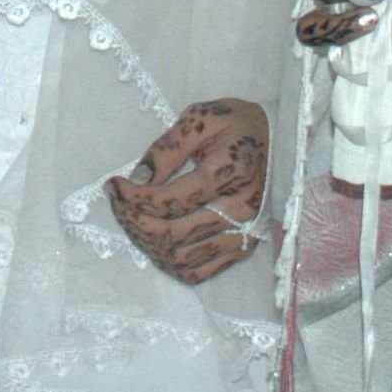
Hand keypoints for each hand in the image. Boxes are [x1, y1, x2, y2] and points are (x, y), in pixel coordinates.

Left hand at [106, 98, 269, 284]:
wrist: (277, 140)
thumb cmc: (235, 124)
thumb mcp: (200, 118)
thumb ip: (168, 147)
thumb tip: (139, 178)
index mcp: (231, 172)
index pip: (172, 200)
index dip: (134, 198)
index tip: (113, 184)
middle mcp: (240, 209)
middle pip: (173, 233)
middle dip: (133, 219)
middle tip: (117, 201)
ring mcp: (243, 233)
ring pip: (181, 257)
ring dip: (147, 243)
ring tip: (133, 218)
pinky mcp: (241, 249)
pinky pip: (198, 273)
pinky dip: (169, 263)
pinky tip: (155, 241)